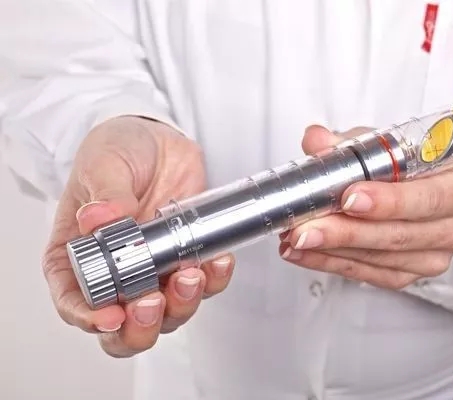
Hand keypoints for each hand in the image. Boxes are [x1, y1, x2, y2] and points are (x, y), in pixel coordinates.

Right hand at [43, 116, 234, 357]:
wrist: (159, 139)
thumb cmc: (117, 152)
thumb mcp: (103, 162)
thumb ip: (104, 191)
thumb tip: (98, 219)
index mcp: (77, 257)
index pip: (73, 301)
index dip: (89, 318)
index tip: (111, 316)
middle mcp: (115, 273)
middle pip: (123, 326)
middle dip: (140, 326)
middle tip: (152, 301)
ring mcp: (154, 270)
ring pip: (167, 313)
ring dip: (181, 304)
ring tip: (190, 275)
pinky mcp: (186, 260)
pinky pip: (205, 284)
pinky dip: (214, 280)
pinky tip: (217, 261)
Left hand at [279, 125, 452, 289]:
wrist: (415, 195)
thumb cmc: (405, 169)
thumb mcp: (381, 146)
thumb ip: (349, 144)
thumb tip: (317, 141)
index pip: (428, 198)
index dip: (389, 200)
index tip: (349, 198)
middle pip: (398, 235)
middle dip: (346, 232)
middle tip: (306, 227)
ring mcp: (433, 259)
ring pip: (378, 259)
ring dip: (331, 250)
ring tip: (295, 238)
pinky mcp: (407, 276)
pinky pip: (367, 274)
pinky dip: (330, 263)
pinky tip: (305, 253)